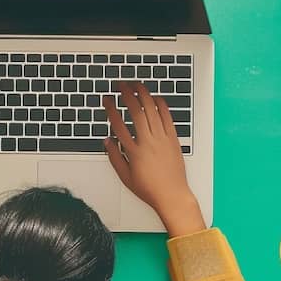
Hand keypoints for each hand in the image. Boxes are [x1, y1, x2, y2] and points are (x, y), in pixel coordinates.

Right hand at [104, 82, 203, 235]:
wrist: (172, 195)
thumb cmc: (149, 188)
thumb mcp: (125, 176)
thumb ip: (114, 156)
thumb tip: (107, 140)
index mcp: (133, 151)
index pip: (118, 124)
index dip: (111, 109)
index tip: (107, 99)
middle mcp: (148, 142)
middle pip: (136, 111)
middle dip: (126, 94)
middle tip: (120, 85)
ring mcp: (162, 139)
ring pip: (152, 110)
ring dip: (143, 94)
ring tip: (136, 85)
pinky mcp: (174, 139)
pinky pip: (167, 117)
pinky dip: (161, 105)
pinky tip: (155, 97)